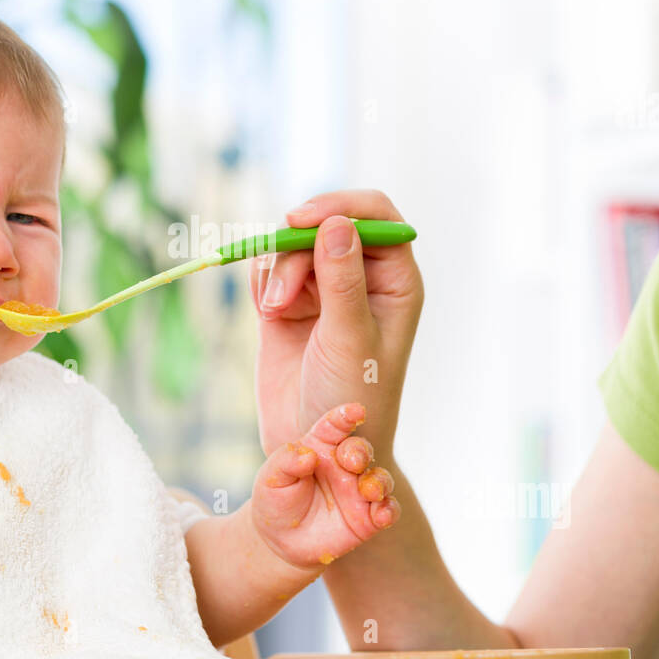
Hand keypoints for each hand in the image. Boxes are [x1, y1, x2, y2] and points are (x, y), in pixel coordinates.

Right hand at [248, 191, 422, 463]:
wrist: (313, 450)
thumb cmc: (351, 401)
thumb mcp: (349, 339)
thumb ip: (343, 281)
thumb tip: (336, 225)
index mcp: (394, 281)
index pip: (375, 216)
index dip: (340, 208)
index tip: (302, 220)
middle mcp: (361, 278)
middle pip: (326, 225)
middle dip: (298, 248)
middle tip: (280, 290)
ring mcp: (323, 290)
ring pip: (293, 246)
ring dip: (278, 271)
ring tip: (275, 312)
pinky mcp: (288, 305)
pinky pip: (270, 269)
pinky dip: (263, 281)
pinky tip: (268, 311)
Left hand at [249, 402, 397, 569]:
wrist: (280, 540)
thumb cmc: (275, 500)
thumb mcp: (271, 478)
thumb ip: (286, 462)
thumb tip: (308, 456)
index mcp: (321, 447)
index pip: (335, 426)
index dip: (346, 416)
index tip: (356, 411)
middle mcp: (344, 465)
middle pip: (361, 450)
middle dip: (361, 452)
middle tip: (353, 461)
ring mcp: (358, 491)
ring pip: (380, 479)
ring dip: (379, 482)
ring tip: (368, 491)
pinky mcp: (368, 518)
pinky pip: (388, 510)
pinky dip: (389, 510)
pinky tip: (382, 515)